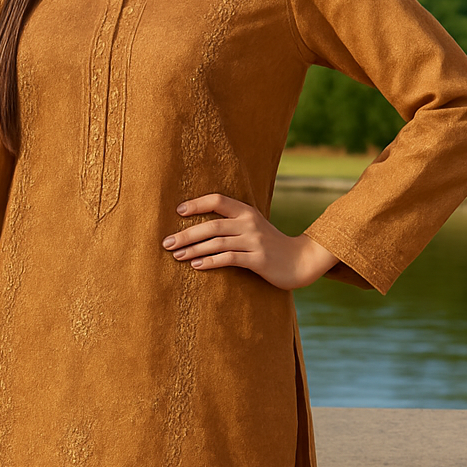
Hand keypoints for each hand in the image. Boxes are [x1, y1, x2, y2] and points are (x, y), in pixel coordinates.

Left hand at [162, 192, 338, 290]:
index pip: (218, 200)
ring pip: (217, 242)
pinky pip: (229, 259)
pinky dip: (211, 262)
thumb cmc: (270, 245)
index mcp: (246, 211)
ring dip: (193, 250)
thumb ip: (231, 223)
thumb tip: (198, 226)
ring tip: (176, 256)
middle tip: (166, 242)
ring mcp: (254, 241)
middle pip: (211, 225)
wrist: (300, 260)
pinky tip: (196, 266)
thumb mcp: (253, 227)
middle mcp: (249, 223)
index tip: (178, 212)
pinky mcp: (258, 259)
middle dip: (186, 234)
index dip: (197, 204)